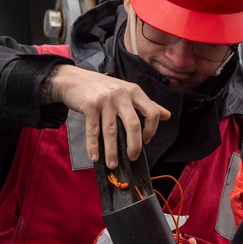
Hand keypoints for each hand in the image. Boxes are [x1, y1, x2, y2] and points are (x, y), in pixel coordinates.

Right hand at [48, 64, 170, 167]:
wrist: (75, 79)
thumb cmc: (103, 88)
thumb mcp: (128, 92)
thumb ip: (147, 104)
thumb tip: (167, 115)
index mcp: (135, 91)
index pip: (151, 112)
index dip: (151, 130)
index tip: (146, 141)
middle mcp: (122, 95)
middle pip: (133, 124)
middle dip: (134, 145)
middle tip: (132, 158)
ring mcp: (105, 100)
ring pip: (112, 130)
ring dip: (112, 151)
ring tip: (113, 164)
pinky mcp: (90, 105)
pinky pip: (93, 130)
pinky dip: (93, 146)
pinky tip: (95, 156)